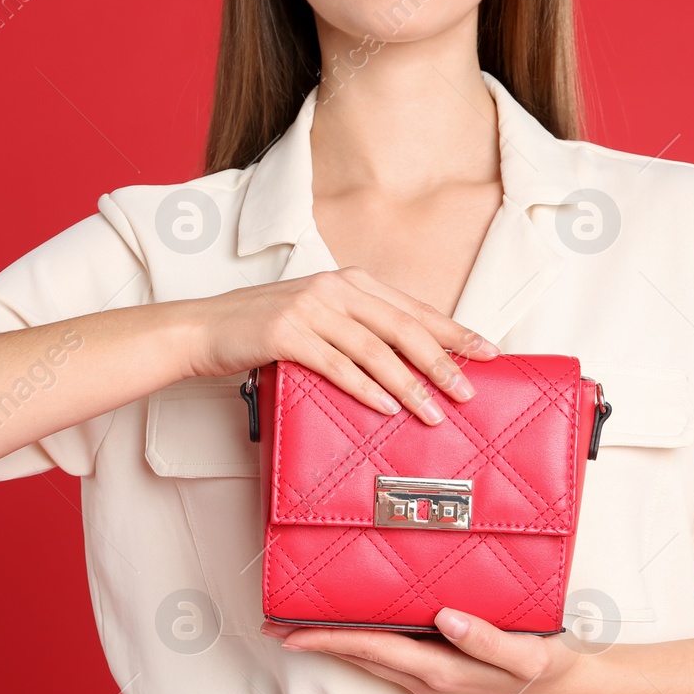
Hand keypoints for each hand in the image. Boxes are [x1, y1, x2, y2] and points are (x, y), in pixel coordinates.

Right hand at [182, 266, 498, 424]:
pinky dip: (366, 388)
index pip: (414, 309)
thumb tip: (410, 365)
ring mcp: (310, 308)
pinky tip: (387, 407)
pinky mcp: (286, 333)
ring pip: (375, 350)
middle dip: (443, 361)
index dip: (454, 331)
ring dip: (409, 385)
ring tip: (435, 412)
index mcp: (351, 282)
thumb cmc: (265, 330)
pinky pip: (337, 365)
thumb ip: (360, 330)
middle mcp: (335, 288)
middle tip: (471, 390)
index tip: (489, 352)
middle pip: (403, 328)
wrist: (204, 328)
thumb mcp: (319, 318)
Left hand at [260, 608, 594, 693]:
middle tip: (271, 624)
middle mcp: (427, 679)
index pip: (371, 650)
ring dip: (333, 644)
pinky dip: (361, 643)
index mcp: (440, 672)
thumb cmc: (549, 668)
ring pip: (370, 660)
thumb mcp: (528, 655)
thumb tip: (445, 618)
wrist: (568, 689)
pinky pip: (388, 657)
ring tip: (297, 627)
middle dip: (315, 643)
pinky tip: (353, 628)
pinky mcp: (439, 673)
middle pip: (359, 658)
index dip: (327, 640)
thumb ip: (487, 639)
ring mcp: (431, 680)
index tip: (288, 632)